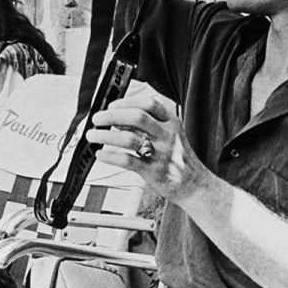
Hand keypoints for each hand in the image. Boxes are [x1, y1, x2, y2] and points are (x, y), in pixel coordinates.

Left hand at [86, 94, 210, 204]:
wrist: (195, 185)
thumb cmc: (177, 157)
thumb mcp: (169, 134)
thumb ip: (147, 125)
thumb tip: (116, 117)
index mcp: (172, 122)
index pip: (149, 104)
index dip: (127, 102)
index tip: (111, 105)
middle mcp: (168, 135)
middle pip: (137, 117)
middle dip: (111, 115)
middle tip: (96, 118)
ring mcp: (161, 154)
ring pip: (129, 139)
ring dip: (105, 135)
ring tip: (92, 135)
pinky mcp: (154, 172)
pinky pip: (128, 161)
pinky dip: (110, 156)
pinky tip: (101, 154)